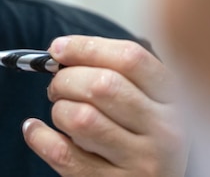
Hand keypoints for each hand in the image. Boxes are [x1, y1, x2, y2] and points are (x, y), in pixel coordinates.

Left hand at [22, 35, 186, 175]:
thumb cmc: (140, 136)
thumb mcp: (143, 100)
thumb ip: (113, 72)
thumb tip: (60, 50)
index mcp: (173, 98)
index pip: (130, 58)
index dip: (85, 47)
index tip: (57, 48)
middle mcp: (165, 130)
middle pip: (102, 85)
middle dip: (65, 80)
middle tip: (57, 87)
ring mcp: (142, 162)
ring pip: (81, 118)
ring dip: (59, 110)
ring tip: (61, 113)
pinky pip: (62, 153)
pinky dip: (39, 137)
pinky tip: (37, 130)